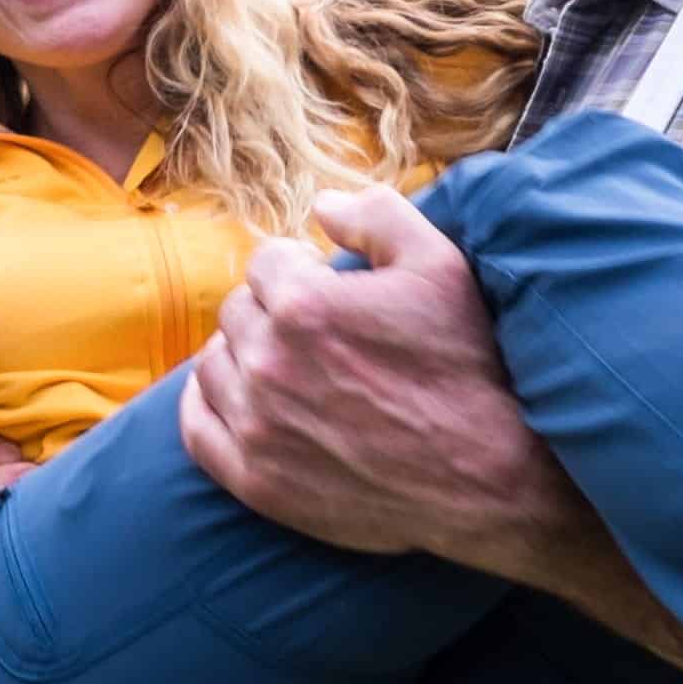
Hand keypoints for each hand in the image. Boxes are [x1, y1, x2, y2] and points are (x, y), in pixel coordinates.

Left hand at [179, 183, 585, 570]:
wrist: (485, 478)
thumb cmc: (467, 367)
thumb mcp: (440, 266)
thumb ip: (377, 215)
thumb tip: (322, 203)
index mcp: (302, 304)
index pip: (266, 261)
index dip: (300, 267)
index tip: (328, 287)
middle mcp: (267, 362)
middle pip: (237, 311)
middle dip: (272, 310)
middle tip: (316, 331)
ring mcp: (256, 425)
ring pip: (213, 364)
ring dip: (241, 354)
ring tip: (284, 364)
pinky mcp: (255, 480)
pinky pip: (197, 429)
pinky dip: (207, 407)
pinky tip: (234, 400)